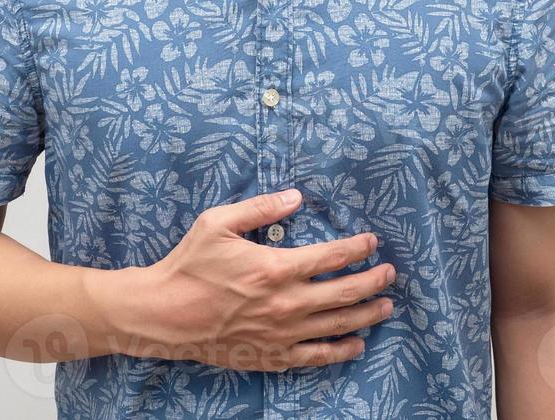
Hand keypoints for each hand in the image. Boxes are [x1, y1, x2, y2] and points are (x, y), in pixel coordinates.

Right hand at [139, 188, 395, 371]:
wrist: (164, 315)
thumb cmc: (189, 265)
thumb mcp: (218, 222)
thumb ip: (260, 208)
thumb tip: (296, 197)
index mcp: (277, 267)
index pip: (332, 256)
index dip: (358, 247)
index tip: (372, 242)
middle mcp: (287, 303)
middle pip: (345, 292)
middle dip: (374, 280)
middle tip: (390, 273)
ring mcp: (282, 334)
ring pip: (338, 325)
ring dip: (367, 314)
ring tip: (386, 306)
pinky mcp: (272, 356)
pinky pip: (316, 356)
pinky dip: (341, 350)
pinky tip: (357, 344)